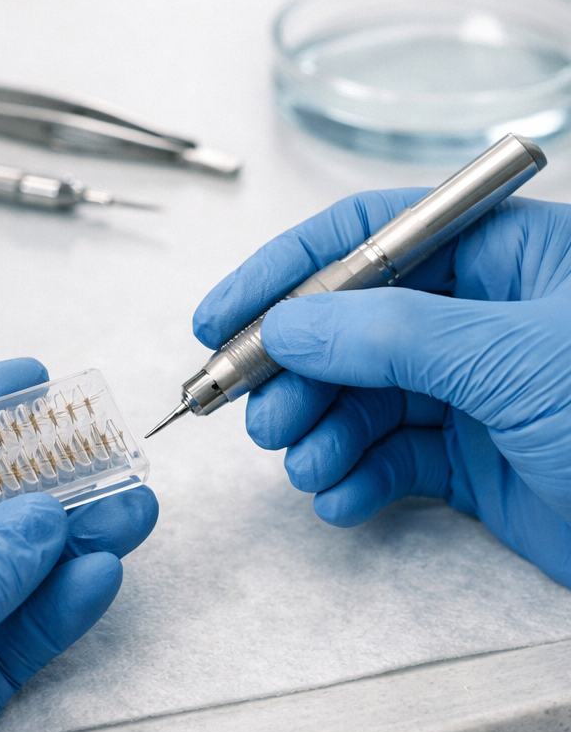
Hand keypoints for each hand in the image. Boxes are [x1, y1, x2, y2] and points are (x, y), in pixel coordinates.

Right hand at [194, 189, 570, 584]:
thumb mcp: (514, 359)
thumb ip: (389, 335)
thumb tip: (285, 324)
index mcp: (510, 254)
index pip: (371, 235)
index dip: (286, 270)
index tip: (219, 316)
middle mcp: (486, 316)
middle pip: (351, 325)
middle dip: (295, 371)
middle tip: (249, 411)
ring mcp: (480, 392)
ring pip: (361, 398)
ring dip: (317, 431)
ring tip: (301, 462)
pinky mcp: (478, 464)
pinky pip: (390, 461)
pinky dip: (354, 480)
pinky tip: (342, 496)